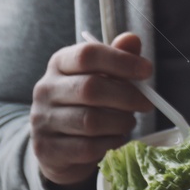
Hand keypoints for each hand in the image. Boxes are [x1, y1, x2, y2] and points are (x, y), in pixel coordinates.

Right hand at [30, 32, 153, 186]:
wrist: (59, 144)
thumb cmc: (87, 102)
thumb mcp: (102, 75)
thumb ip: (118, 57)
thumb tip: (132, 39)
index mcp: (60, 63)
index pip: (88, 54)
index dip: (121, 61)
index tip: (147, 70)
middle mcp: (45, 89)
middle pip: (90, 88)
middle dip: (127, 96)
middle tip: (147, 103)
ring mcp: (42, 121)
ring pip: (90, 121)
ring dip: (119, 122)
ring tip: (129, 121)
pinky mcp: (47, 150)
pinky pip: (87, 147)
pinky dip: (109, 143)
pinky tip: (115, 138)